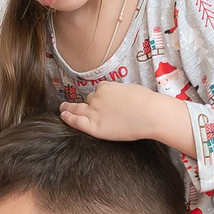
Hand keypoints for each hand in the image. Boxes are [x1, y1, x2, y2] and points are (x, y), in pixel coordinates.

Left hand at [59, 84, 191, 150]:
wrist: (150, 114)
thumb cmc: (146, 102)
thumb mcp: (131, 90)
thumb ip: (120, 93)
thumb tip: (119, 98)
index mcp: (107, 87)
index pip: (99, 91)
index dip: (99, 97)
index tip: (97, 101)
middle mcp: (98, 97)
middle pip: (88, 99)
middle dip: (81, 102)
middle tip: (67, 104)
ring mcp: (95, 111)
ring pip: (80, 108)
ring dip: (70, 108)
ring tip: (63, 110)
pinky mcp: (95, 125)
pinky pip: (77, 120)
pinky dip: (68, 117)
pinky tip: (63, 116)